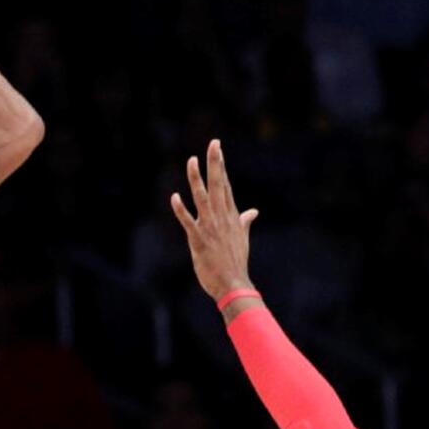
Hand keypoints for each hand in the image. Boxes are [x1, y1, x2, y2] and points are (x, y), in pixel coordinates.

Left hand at [170, 139, 259, 300]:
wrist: (234, 284)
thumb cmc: (236, 262)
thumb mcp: (242, 238)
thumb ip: (245, 221)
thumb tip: (254, 211)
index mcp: (232, 216)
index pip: (226, 186)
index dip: (221, 166)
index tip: (217, 148)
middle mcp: (222, 218)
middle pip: (219, 185)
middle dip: (216, 163)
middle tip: (214, 143)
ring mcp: (210, 228)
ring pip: (203, 198)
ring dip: (197, 179)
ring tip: (192, 160)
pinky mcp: (199, 240)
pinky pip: (188, 222)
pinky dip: (181, 209)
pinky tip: (174, 196)